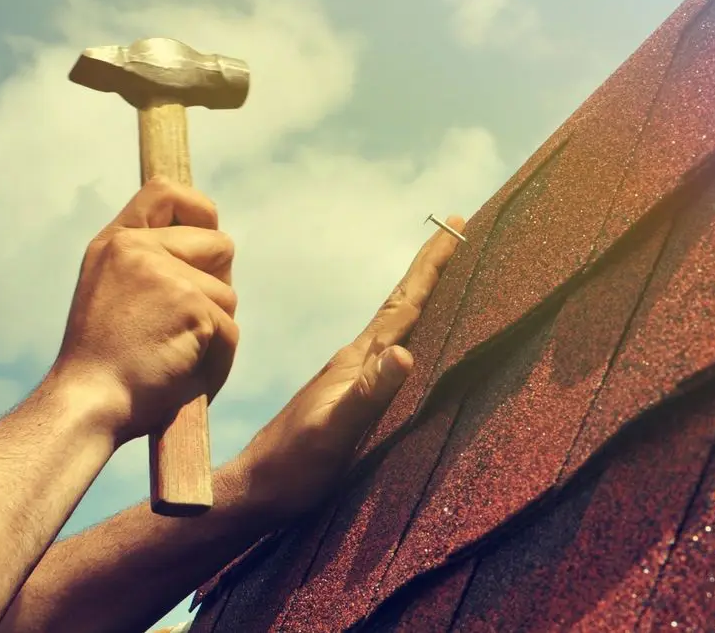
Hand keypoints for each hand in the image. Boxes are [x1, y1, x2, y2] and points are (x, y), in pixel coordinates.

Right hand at [49, 177, 239, 444]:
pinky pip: (230, 330)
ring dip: (214, 329)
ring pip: (228, 294)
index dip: (198, 209)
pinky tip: (182, 372)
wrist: (87, 404)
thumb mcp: (111, 294)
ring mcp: (165, 275)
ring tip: (173, 355)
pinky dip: (217, 358)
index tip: (206, 235)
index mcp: (115, 243)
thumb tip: (212, 250)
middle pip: (219, 245)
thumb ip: (150, 264)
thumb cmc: (102, 365)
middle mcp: (137, 249)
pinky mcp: (192, 306)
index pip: (166, 191)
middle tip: (185, 322)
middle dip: (217, 283)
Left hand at [233, 215, 464, 522]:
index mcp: (356, 361)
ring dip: (422, 296)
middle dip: (432, 269)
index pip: (403, 304)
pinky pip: (388, 351)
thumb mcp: (335, 433)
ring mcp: (350, 376)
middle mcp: (355, 360)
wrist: (255, 489)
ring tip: (446, 276)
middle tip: (459, 233)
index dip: (430, 265)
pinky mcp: (349, 395)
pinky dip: (410, 332)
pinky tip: (412, 340)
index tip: (455, 225)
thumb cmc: (293, 468)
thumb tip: (404, 354)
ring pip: (395, 325)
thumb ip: (367, 394)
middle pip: (402, 304)